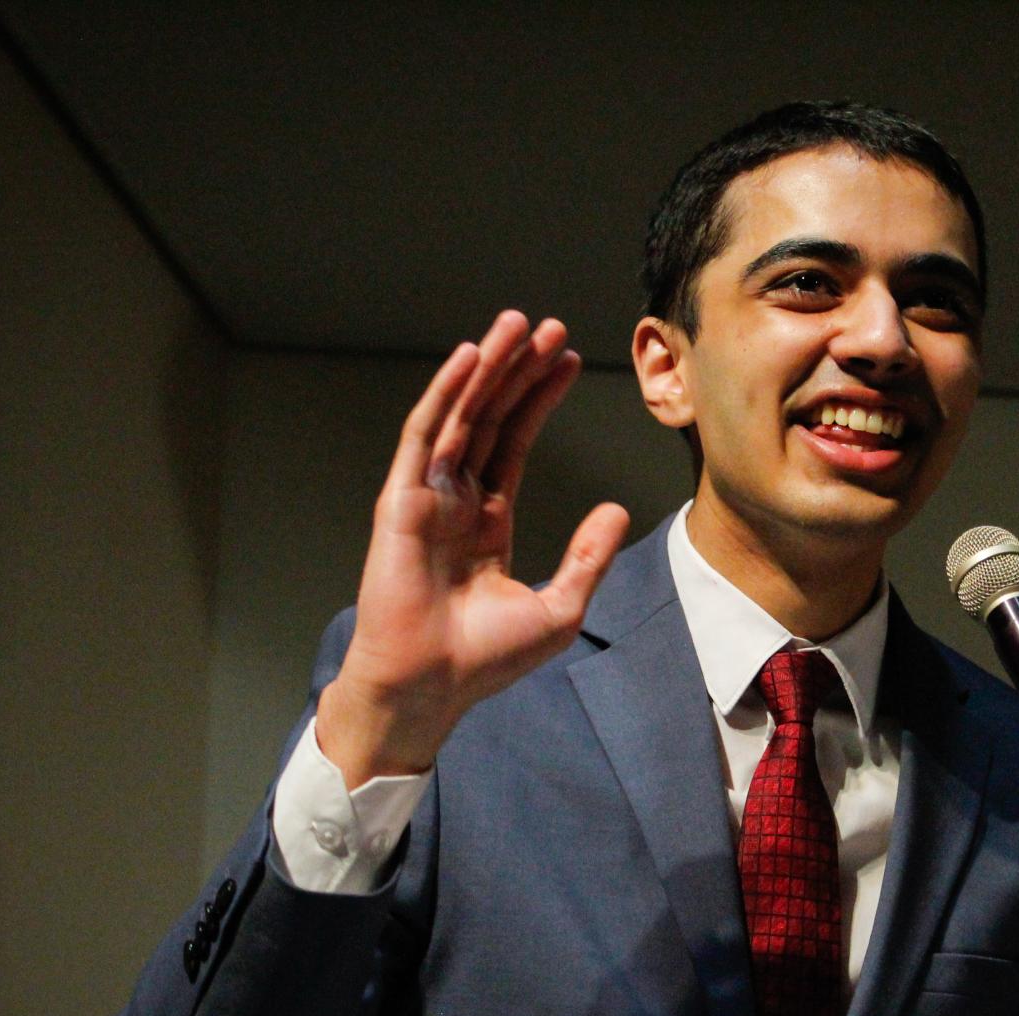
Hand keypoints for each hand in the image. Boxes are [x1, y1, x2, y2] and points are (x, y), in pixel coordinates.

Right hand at [317, 311, 629, 786]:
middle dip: (518, 371)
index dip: (540, 400)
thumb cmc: (484, 661)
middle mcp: (454, 501)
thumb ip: (587, 557)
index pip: (515, 443)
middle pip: (490, 418)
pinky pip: (425, 436)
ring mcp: (425, 497)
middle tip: (548, 326)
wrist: (432, 687)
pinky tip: (471, 359)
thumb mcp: (559, 608)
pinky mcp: (401, 501)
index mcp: (486, 522)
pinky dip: (446, 394)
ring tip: (517, 325)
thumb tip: (617, 511)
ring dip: (487, 368)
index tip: (568, 361)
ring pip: (460, 415)